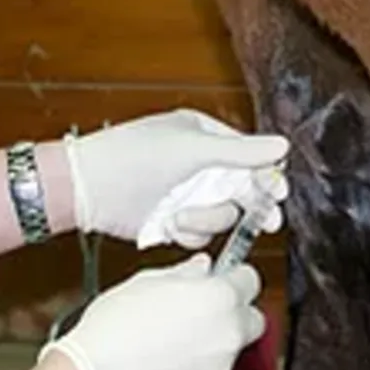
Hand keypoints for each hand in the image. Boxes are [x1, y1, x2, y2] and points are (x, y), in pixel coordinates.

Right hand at [39, 253, 264, 369]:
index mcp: (218, 297)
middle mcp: (228, 333)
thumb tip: (202, 268)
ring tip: (172, 345)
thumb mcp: (147, 281)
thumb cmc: (114, 327)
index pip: (249, 280)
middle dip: (234, 316)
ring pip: (229, 352)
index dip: (234, 280)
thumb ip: (186, 273)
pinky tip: (166, 369)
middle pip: (252, 320)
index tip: (223, 282)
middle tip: (203, 314)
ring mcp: (220, 369)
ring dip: (211, 347)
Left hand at [63, 109, 289, 247]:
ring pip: (221, 215)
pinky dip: (186, 231)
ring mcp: (185, 194)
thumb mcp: (193, 149)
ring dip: (205, 218)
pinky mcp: (172, 220)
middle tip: (267, 221)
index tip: (279, 193)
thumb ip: (241, 153)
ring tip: (181, 215)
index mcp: (204, 136)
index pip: (248, 156)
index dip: (266, 176)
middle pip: (241, 189)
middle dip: (249, 205)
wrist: (88, 188)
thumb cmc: (133, 156)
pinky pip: (198, 232)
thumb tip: (281, 146)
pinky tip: (170, 224)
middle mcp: (198, 165)